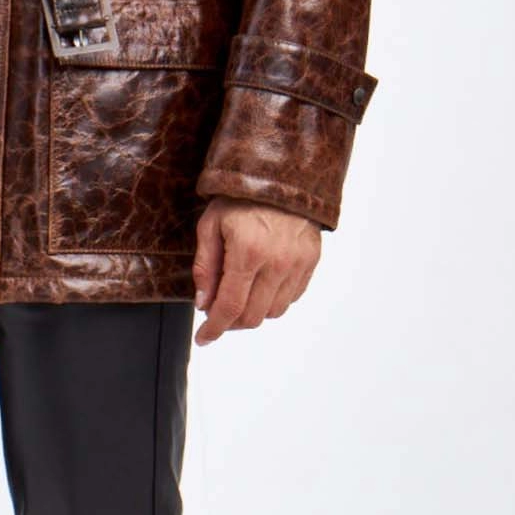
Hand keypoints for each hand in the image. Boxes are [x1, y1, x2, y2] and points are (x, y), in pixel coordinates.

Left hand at [191, 196, 323, 343]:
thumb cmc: (240, 198)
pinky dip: (273, 300)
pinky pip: (291, 297)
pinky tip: (260, 285)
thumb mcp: (211, 225)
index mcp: (248, 252)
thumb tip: (203, 304)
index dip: (214, 329)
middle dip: (231, 322)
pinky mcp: (311, 262)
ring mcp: (298, 264)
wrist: (281, 176)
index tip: (204, 338)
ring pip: (274, 312)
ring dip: (253, 312)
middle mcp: (277, 263)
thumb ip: (206, 267)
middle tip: (218, 312)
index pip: (230, 307)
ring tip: (240, 294)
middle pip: (253, 316)